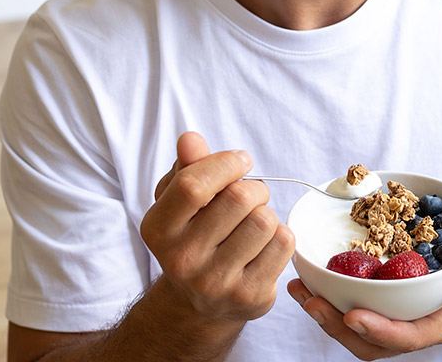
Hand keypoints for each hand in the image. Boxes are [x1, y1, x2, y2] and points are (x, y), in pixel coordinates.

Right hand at [140, 132, 295, 324]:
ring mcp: (216, 282)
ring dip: (266, 211)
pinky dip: (280, 235)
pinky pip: (283, 244)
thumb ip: (186, 166)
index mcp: (158, 230)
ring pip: (264, 220)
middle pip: (238, 198)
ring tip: (254, 221)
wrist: (199, 301)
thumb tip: (190, 139)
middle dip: (254, 186)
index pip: (193, 185)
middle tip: (251, 194)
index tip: (240, 161)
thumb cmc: (191, 235)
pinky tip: (264, 244)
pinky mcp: (250, 296)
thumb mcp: (178, 200)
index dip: (225, 164)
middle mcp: (182, 260)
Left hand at [287, 230, 441, 359]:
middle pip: (370, 342)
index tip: (352, 316)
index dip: (378, 331)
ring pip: (353, 330)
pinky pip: (348, 308)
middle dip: (337, 327)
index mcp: (437, 324)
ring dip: (323, 314)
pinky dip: (325, 297)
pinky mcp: (377, 302)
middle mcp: (411, 326)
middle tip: (311, 302)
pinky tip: (306, 279)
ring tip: (299, 290)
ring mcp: (392, 317)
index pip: (405, 338)